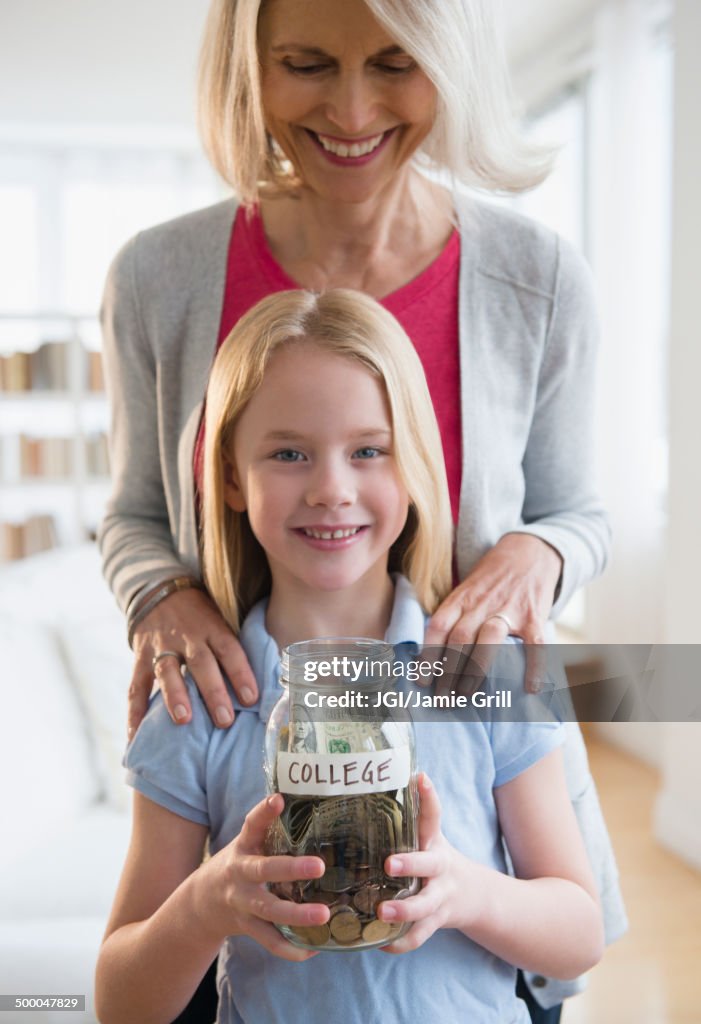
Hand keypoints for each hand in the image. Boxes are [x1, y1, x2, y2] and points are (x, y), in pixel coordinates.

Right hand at [129, 587, 257, 736]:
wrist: (160, 591)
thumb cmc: (201, 616)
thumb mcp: (221, 620)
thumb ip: (233, 649)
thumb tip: (267, 682)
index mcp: (212, 628)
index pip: (229, 649)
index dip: (241, 672)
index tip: (251, 698)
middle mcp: (187, 637)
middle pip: (201, 663)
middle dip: (213, 692)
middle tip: (224, 720)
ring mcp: (161, 647)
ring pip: (168, 672)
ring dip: (175, 697)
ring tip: (183, 720)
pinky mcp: (140, 658)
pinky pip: (136, 686)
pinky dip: (135, 712)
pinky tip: (136, 735)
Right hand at [198, 794, 328, 960]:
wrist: (202, 901)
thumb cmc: (239, 863)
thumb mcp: (248, 842)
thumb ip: (270, 826)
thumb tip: (306, 800)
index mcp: (243, 848)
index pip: (251, 825)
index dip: (264, 812)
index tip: (278, 800)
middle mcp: (241, 874)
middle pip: (263, 871)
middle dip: (290, 869)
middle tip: (318, 866)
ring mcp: (243, 903)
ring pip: (268, 910)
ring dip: (296, 915)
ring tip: (323, 915)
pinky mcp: (247, 926)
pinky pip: (269, 940)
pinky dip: (291, 948)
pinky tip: (314, 947)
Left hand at [378, 774, 471, 952]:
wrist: (476, 896)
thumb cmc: (438, 859)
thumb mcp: (430, 837)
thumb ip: (413, 816)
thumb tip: (391, 778)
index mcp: (435, 842)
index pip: (433, 815)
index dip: (428, 796)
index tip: (420, 778)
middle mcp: (440, 868)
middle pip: (429, 864)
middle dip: (410, 864)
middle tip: (389, 864)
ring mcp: (441, 896)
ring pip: (425, 906)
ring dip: (404, 910)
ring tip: (382, 912)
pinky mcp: (438, 920)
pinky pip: (420, 935)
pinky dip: (402, 941)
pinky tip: (382, 942)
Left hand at [424, 533, 561, 692]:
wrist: (530, 551)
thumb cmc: (491, 578)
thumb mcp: (467, 589)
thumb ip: (454, 616)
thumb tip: (430, 654)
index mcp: (462, 597)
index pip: (438, 625)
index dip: (427, 654)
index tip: (420, 681)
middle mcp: (482, 603)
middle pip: (460, 637)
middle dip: (448, 670)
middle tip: (442, 698)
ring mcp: (509, 609)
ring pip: (489, 638)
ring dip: (476, 668)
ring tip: (466, 694)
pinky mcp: (534, 615)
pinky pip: (535, 643)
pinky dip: (534, 665)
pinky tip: (530, 687)